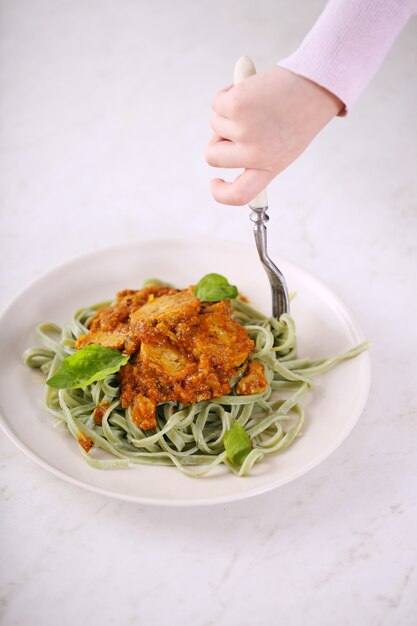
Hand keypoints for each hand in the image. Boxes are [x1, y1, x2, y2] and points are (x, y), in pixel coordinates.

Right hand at [206, 66, 343, 204]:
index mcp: (269, 167)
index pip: (239, 195)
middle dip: (217, 140)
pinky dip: (227, 93)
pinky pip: (217, 103)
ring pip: (216, 125)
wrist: (318, 81)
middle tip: (235, 125)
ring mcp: (244, 130)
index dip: (221, 193)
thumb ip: (254, 157)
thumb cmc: (301, 113)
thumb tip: (220, 149)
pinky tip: (250, 89)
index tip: (215, 182)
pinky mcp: (237, 105)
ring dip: (228, 113)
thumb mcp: (284, 146)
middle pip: (213, 157)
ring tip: (256, 103)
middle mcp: (256, 154)